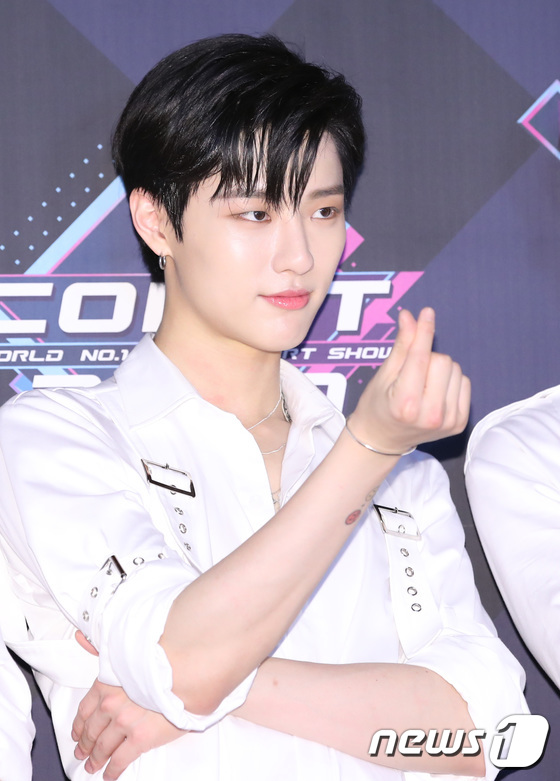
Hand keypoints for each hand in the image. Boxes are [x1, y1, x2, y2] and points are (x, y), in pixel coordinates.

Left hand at [72, 632, 184, 778]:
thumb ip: (105, 649)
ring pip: (103, 746)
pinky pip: (121, 759)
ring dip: (96, 758)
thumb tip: (81, 637)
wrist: (190, 669)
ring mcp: (125, 722)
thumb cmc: (165, 658)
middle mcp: (112, 703)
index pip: (86, 707)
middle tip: (82, 753)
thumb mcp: (129, 650)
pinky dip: (112, 770)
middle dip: (86, 743)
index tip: (77, 732)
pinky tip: (109, 774)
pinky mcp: (141, 738)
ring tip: (93, 765)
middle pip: (92, 729)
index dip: (79, 723)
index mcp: (108, 682)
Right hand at [350, 308, 469, 453]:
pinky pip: (464, 383)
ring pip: (455, 370)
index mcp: (406, 403)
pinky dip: (450, 381)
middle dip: (428, 358)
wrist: (383, 440)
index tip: (427, 313)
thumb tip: (410, 316)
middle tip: (412, 372)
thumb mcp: (383, 375)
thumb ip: (402, 346)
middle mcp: (430, 415)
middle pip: (442, 361)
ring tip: (422, 384)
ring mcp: (447, 421)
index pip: (420, 358)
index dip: (424, 331)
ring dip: (440, 369)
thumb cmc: (378, 405)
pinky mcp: (459, 423)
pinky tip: (434, 392)